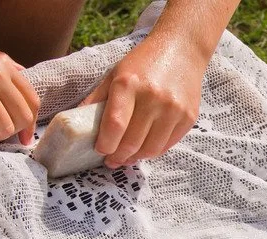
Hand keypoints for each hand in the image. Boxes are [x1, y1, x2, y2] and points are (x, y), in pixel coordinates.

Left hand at [80, 34, 205, 168]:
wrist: (182, 51)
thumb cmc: (144, 63)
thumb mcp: (115, 74)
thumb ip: (97, 99)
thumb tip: (78, 124)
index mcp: (129, 84)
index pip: (115, 125)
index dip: (106, 144)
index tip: (100, 151)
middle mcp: (153, 97)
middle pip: (132, 142)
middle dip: (118, 156)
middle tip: (111, 160)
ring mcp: (174, 109)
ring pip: (151, 149)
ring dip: (136, 158)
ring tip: (127, 157)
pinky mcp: (188, 117)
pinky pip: (167, 145)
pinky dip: (153, 151)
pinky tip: (144, 148)